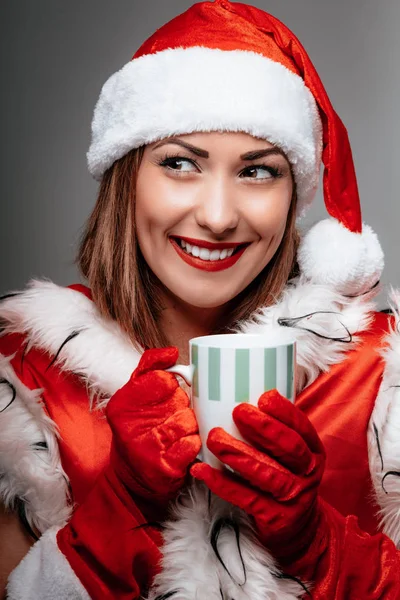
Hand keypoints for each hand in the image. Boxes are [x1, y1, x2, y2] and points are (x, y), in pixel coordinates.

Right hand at [106, 346, 200, 503]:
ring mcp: (147, 448)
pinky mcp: (165, 468)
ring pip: (189, 421)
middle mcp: (130, 425)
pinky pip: (194, 443)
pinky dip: (193, 444)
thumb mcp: (134, 394)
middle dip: (182, 407)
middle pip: (180, 399)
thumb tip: (172, 351)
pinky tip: (182, 448)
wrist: (133, 479)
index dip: (172, 386)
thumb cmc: (139, 429)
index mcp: (123, 403)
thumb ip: (150, 367)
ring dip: (190, 426)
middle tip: (172, 417)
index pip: (163, 379)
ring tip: (178, 434)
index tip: (169, 394)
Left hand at [190, 389, 324, 560]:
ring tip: (215, 438)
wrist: (299, 529)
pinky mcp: (275, 518)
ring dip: (239, 454)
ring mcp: (294, 497)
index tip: (264, 397)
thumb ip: (275, 430)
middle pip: (288, 448)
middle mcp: (308, 473)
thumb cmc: (286, 478)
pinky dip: (222, 483)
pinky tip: (203, 470)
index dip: (285, 412)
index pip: (302, 428)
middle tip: (238, 411)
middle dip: (263, 428)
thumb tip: (239, 393)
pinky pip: (246, 498)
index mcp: (313, 451)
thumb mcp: (291, 455)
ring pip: (266, 474)